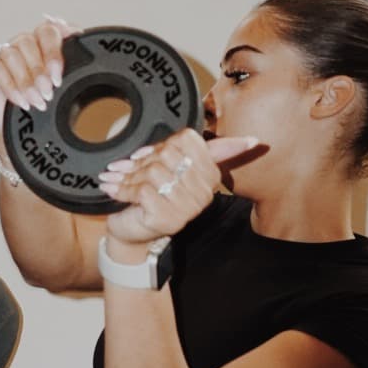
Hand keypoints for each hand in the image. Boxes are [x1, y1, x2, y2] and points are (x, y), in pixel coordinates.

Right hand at [0, 16, 78, 135]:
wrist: (22, 131)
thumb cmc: (43, 104)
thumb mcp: (62, 83)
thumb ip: (71, 56)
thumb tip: (77, 33)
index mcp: (41, 41)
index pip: (48, 31)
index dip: (53, 52)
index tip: (58, 76)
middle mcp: (20, 43)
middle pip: (28, 41)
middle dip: (40, 70)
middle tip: (48, 92)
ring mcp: (0, 52)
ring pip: (12, 55)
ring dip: (26, 81)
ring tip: (36, 101)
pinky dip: (10, 86)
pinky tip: (21, 101)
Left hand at [97, 129, 263, 250]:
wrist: (129, 228)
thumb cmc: (150, 193)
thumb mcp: (169, 167)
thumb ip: (194, 149)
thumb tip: (253, 140)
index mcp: (211, 175)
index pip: (187, 139)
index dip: (161, 144)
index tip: (147, 156)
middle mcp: (205, 193)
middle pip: (168, 154)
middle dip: (142, 160)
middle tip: (128, 168)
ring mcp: (189, 208)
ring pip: (155, 171)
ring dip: (130, 175)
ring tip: (118, 179)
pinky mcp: (169, 219)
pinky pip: (144, 190)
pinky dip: (124, 189)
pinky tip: (114, 190)